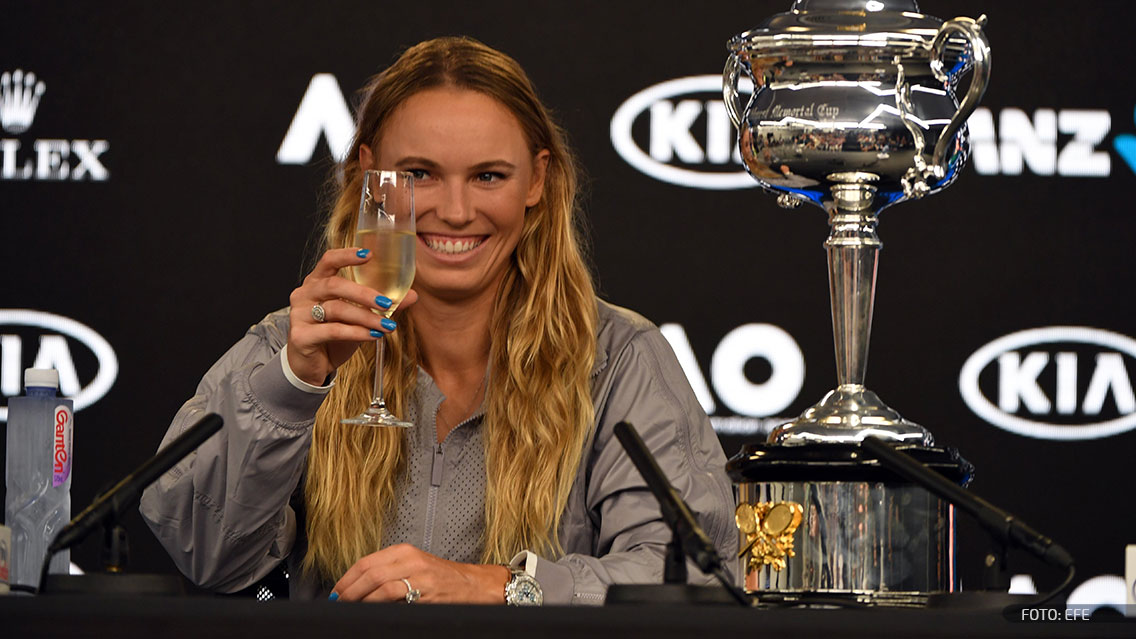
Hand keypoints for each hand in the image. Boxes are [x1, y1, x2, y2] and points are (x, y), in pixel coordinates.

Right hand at [287, 248, 417, 385]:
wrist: (312, 366)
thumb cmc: (333, 335)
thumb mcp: (359, 317)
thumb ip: (381, 304)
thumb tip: (412, 295)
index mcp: (317, 281)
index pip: (328, 260)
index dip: (347, 255)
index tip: (369, 254)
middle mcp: (305, 294)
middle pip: (334, 285)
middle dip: (364, 294)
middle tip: (387, 303)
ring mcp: (299, 314)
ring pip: (336, 309)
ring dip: (366, 317)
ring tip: (387, 326)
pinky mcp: (301, 336)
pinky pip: (333, 331)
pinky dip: (356, 333)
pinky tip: (373, 336)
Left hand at [331, 543, 508, 603]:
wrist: (474, 585)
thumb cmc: (444, 579)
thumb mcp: (414, 567)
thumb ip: (389, 572)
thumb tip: (359, 588)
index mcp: (404, 551)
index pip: (366, 562)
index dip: (346, 579)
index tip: (336, 592)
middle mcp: (410, 559)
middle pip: (369, 572)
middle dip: (348, 590)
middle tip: (338, 602)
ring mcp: (418, 575)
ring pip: (379, 584)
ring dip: (359, 598)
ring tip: (350, 608)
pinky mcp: (425, 592)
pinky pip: (395, 597)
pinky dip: (378, 604)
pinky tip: (371, 611)